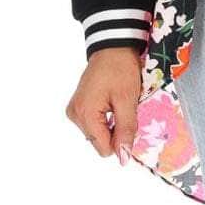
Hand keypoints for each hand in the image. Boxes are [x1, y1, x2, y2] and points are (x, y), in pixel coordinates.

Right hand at [66, 47, 143, 163]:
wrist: (113, 46)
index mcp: (85, 115)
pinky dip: (106, 117)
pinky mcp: (78, 106)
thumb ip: (125, 130)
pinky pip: (94, 123)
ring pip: (98, 133)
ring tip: (117, 102)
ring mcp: (75, 111)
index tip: (130, 120)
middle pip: (100, 141)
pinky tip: (111, 101)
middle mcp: (75, 115)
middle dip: (116, 129)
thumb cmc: (121, 68)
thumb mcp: (127, 99)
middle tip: (124, 106)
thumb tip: (123, 158)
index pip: (104, 148)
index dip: (121, 139)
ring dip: (111, 122)